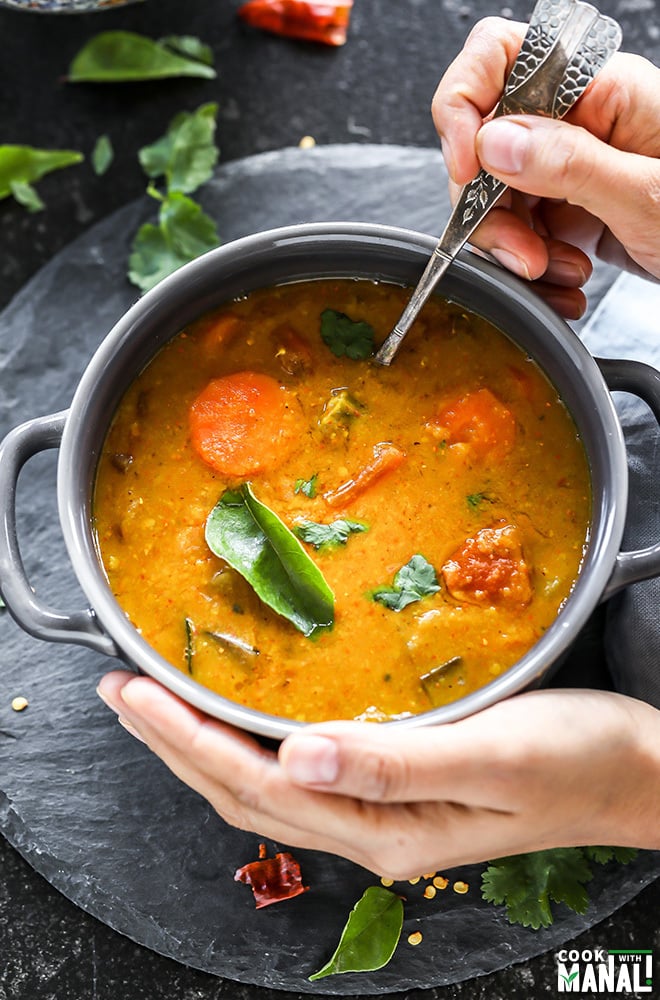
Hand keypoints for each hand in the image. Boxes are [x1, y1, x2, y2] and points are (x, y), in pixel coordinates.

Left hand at [97, 673, 659, 878]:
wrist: (631, 773)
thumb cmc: (576, 760)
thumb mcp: (495, 755)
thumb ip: (397, 761)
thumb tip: (298, 754)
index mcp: (385, 827)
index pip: (256, 781)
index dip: (185, 736)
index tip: (134, 691)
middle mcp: (371, 829)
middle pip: (244, 788)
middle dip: (173, 740)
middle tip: (119, 690)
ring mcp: (382, 815)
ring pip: (264, 783)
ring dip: (203, 742)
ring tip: (156, 701)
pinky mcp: (396, 789)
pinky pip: (299, 771)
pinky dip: (251, 742)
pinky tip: (239, 718)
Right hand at [432, 18, 659, 319]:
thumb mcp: (646, 195)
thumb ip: (568, 165)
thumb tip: (494, 141)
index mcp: (600, 90)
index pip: (498, 57)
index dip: (465, 106)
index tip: (467, 165)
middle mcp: (578, 120)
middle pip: (485, 144)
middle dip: (490, 209)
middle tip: (522, 255)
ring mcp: (571, 164)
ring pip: (496, 197)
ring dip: (514, 249)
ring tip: (558, 274)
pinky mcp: (570, 206)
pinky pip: (522, 231)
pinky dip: (532, 267)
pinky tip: (564, 282)